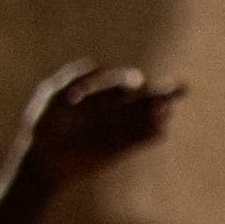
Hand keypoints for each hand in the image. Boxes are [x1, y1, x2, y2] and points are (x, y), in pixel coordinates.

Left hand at [5, 61, 183, 193]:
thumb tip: (97, 63)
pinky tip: (160, 130)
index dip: (131, 81)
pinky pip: (140, 141)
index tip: (137, 82)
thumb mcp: (52, 96)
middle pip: (142, 100)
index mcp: (98, 95)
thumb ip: (72, 78)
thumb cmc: (43, 126)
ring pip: (145, 120)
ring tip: (165, 110)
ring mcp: (119, 130)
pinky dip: (150, 135)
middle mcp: (113, 111)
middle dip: (162, 94)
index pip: (121, 84)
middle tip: (182, 88)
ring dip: (158, 114)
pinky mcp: (121, 150)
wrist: (43, 160)